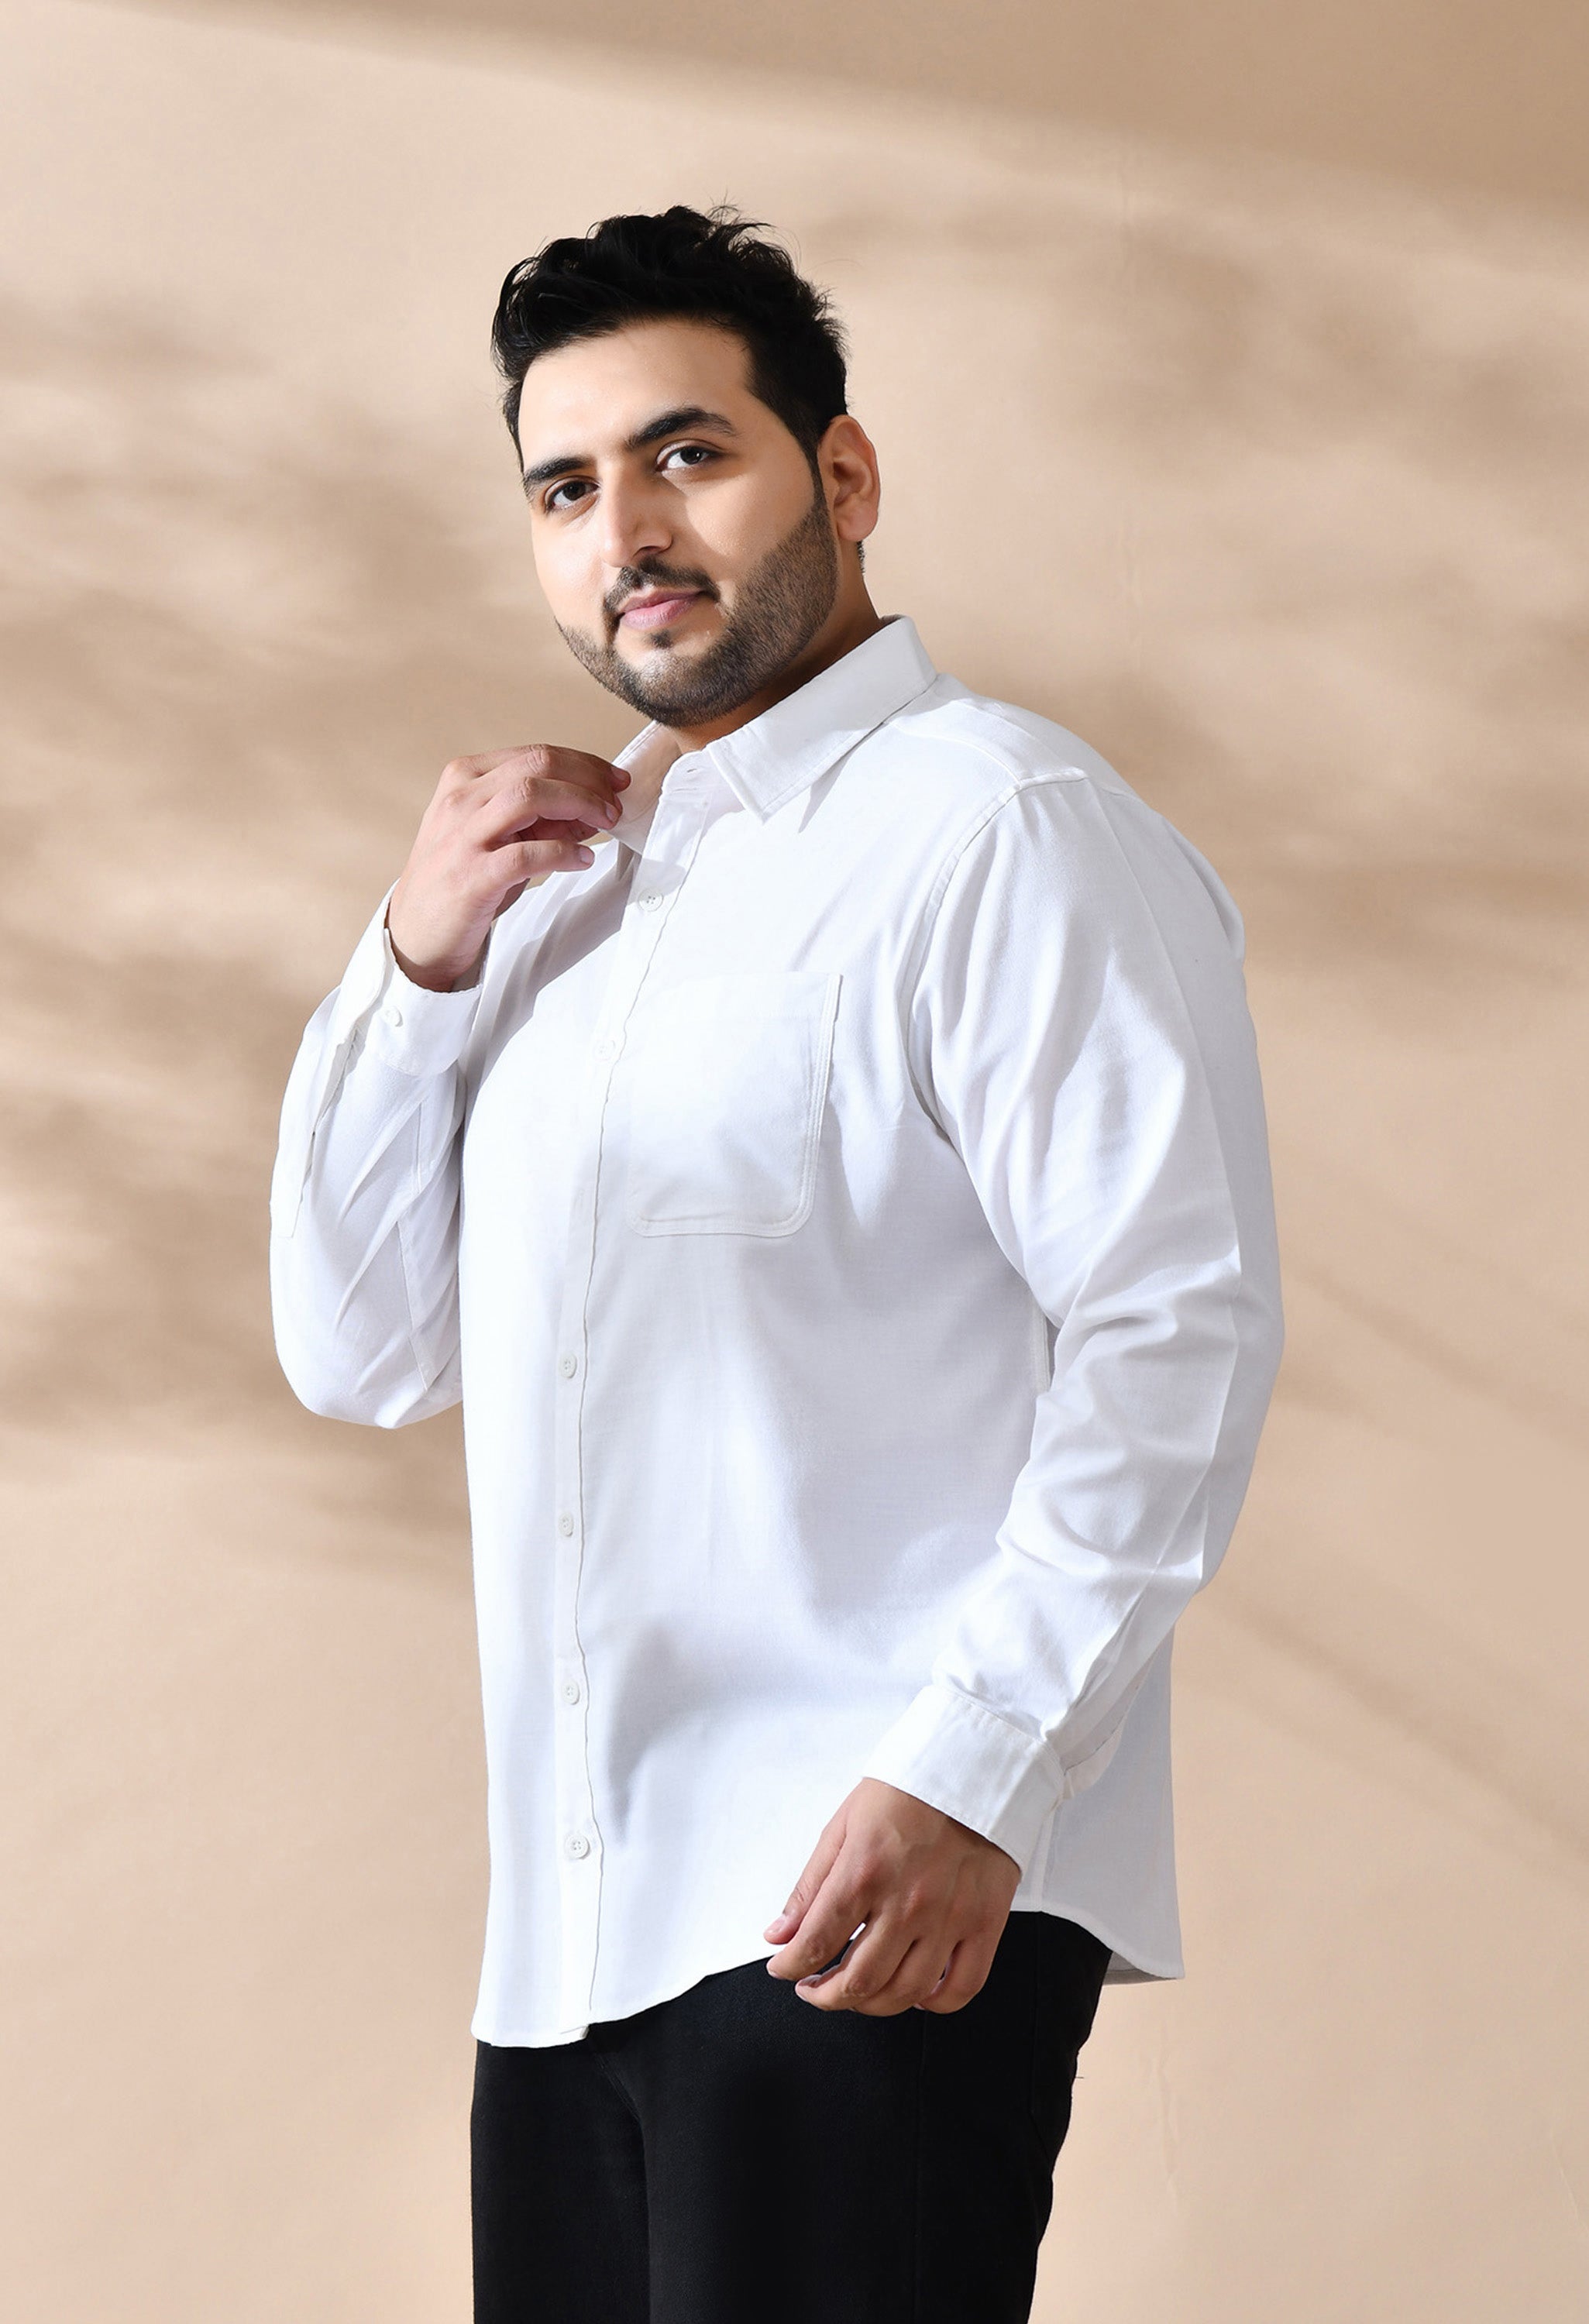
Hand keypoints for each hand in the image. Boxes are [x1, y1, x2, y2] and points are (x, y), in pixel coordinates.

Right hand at [386, 745, 629, 991]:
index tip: (613, 780)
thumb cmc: (461, 878)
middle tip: (615, 801)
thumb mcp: (497, 834)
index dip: (584, 763)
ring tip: (606, 822)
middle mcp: (461, 799)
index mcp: (465, 778)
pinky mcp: (472, 876)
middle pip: (538, 765)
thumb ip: (541, 817)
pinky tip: (582, 859)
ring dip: (580, 804)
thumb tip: (593, 807)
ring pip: (531, 795)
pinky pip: (528, 854)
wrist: (417, 930)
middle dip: (588, 779)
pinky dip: (564, 853)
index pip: (535, 753)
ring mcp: (464, 836)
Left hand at [762, 1777, 1020, 2015]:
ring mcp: (950, 1916)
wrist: (972, 1763)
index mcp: (864, 1871)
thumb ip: (810, 1887)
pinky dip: (935, 2003)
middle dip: (826, 1996)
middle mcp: (907, 1902)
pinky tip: (915, 1993)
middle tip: (816, 1988)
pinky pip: (961, 1986)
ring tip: (857, 1993)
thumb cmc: (905, 1789)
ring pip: (906, 1992)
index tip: (784, 1969)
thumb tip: (779, 1935)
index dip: (790, 1967)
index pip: (816, 1942)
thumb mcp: (843, 1825)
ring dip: (872, 2005)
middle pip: (859, 1980)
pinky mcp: (985, 1921)